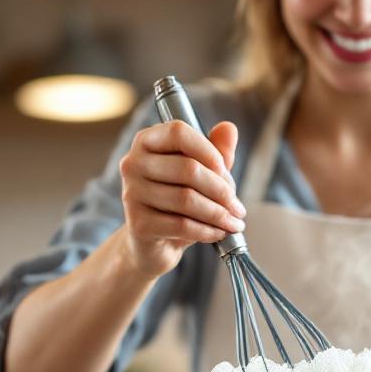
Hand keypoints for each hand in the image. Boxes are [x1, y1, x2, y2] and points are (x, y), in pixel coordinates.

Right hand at [116, 120, 245, 278]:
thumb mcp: (201, 174)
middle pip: (188, 169)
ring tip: (234, 222)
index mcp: (147, 141)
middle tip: (238, 207)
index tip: (225, 172)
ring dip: (218, 214)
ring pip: (187, 199)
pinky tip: (219, 233)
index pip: (179, 132)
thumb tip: (229, 128)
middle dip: (221, 190)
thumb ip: (216, 151)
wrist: (156, 243)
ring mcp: (132, 194)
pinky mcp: (138, 224)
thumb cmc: (179, 202)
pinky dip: (207, 231)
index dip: (208, 151)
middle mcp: (133, 164)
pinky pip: (181, 225)